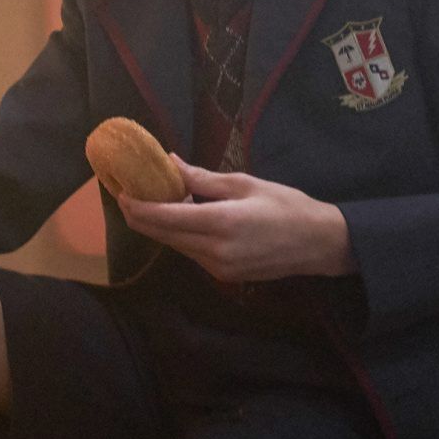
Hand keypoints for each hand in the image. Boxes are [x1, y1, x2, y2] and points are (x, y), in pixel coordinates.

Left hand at [117, 154, 354, 282]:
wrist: (318, 244)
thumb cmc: (287, 206)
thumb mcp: (245, 184)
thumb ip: (203, 178)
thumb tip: (170, 162)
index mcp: (220, 223)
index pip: (164, 217)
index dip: (137, 205)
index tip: (120, 191)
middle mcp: (214, 251)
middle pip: (163, 235)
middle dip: (141, 216)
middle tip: (127, 194)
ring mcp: (218, 268)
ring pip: (175, 245)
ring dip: (160, 226)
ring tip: (151, 201)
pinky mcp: (224, 276)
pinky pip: (191, 253)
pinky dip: (180, 236)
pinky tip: (180, 219)